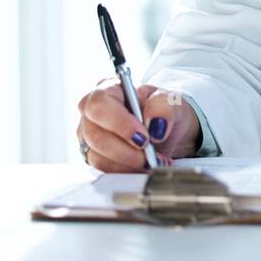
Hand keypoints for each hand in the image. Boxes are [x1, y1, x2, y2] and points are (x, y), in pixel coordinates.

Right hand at [76, 80, 199, 171]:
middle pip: (96, 135)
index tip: (143, 138)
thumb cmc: (164, 110)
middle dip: (126, 150)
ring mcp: (90, 136)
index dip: (119, 124)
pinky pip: (104, 170)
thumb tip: (154, 126)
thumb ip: (163, 107)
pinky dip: (127, 171)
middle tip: (149, 155)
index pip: (100, 105)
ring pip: (98, 157)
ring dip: (128, 163)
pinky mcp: (95, 156)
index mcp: (108, 89)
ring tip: (152, 160)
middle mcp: (93, 113)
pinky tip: (144, 166)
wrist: (167, 131)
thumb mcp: (170, 101)